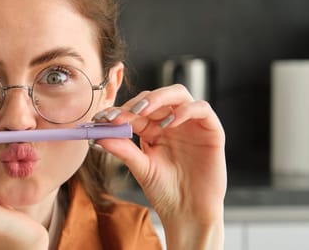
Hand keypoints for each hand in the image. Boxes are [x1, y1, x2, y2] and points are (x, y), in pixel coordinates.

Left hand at [94, 84, 225, 248]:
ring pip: (179, 94)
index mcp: (152, 129)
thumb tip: (98, 136)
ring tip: (143, 111)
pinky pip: (202, 109)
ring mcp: (191, 124)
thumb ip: (123, 150)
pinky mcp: (211, 130)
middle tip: (122, 113)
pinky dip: (186, 110)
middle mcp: (171, 123)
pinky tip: (170, 122)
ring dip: (159, 97)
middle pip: (157, 96)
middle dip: (138, 101)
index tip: (102, 118)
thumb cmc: (165, 192)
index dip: (120, 111)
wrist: (188, 213)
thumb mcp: (141, 168)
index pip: (137, 110)